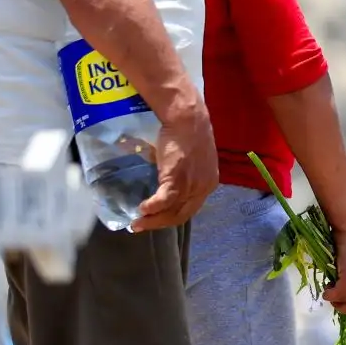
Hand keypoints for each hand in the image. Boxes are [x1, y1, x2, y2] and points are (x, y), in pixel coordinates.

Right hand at [133, 101, 218, 231]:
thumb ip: (181, 172)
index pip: (190, 208)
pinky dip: (151, 208)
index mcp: (208, 183)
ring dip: (152, 220)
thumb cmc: (187, 132)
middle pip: (181, 215)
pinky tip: (141, 209)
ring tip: (137, 222)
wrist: (187, 118)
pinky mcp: (177, 180)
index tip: (157, 218)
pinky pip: (163, 201)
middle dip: (159, 223)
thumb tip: (161, 176)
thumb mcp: (190, 158)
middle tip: (142, 225)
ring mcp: (191, 186)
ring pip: (171, 212)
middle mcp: (203, 188)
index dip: (172, 216)